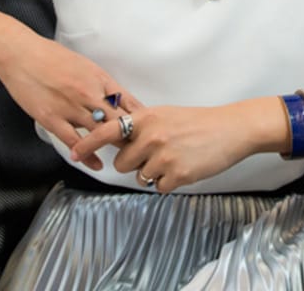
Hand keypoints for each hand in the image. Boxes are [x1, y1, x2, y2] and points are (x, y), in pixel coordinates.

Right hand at [0, 30, 143, 170]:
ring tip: (124, 159)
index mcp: (100, 78)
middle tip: (141, 150)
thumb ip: (100, 84)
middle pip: (119, 121)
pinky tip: (97, 164)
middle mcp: (89, 93)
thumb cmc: (51, 56)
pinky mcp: (52, 119)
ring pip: (100, 133)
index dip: (142, 119)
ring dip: (112, 147)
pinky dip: (88, 156)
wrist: (21, 53)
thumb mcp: (85, 65)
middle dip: (132, 137)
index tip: (149, 130)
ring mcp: (71, 107)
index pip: (130, 102)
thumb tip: (116, 98)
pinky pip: (75, 142)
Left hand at [69, 103, 258, 191]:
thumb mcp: (165, 115)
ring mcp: (163, 156)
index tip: (73, 154)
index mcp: (146, 118)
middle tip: (157, 154)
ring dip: (154, 173)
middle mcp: (150, 136)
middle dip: (135, 164)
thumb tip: (118, 142)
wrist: (230, 129)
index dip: (87, 144)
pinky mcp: (176, 175)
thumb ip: (141, 127)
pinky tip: (184, 167)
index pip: (106, 131)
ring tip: (175, 158)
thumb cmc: (198, 122)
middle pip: (122, 164)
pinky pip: (158, 187)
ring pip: (141, 177)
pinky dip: (169, 182)